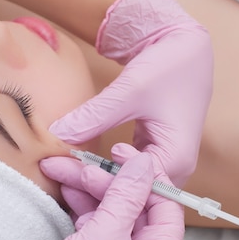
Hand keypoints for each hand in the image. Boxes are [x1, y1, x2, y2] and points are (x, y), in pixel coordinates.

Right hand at [41, 143, 160, 230]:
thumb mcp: (103, 236)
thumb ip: (124, 197)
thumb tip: (142, 164)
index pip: (165, 202)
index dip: (142, 174)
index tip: (118, 152)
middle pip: (135, 206)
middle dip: (106, 181)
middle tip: (83, 162)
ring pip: (114, 215)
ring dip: (90, 192)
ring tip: (64, 170)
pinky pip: (101, 228)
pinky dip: (85, 209)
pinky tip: (68, 190)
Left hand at [50, 0, 212, 185]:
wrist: (185, 47)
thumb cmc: (168, 66)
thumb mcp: (129, 91)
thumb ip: (94, 116)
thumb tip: (58, 133)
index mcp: (176, 158)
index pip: (134, 187)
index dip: (97, 183)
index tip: (64, 173)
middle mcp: (175, 168)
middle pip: (129, 191)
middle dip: (90, 185)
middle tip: (52, 172)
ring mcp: (165, 163)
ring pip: (126, 184)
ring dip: (94, 179)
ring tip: (58, 172)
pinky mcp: (153, 154)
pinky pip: (126, 172)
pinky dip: (102, 170)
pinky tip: (76, 167)